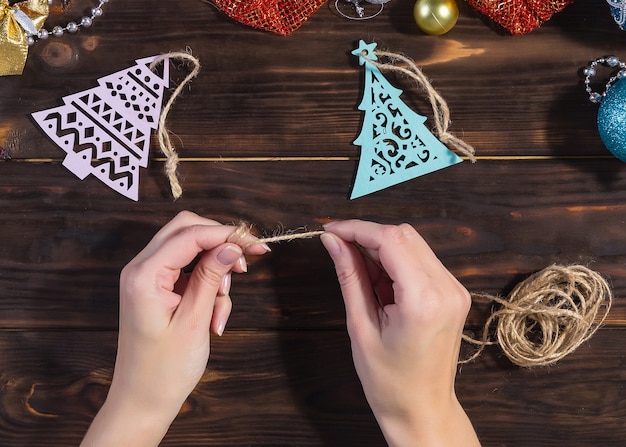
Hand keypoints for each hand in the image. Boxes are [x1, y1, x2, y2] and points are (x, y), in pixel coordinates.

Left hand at [80, 211, 267, 446]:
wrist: (142, 401)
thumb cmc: (164, 369)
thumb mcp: (194, 321)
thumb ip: (211, 277)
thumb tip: (232, 246)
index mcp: (145, 275)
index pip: (190, 234)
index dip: (226, 234)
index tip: (256, 246)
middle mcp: (141, 268)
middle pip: (186, 230)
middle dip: (219, 244)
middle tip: (245, 264)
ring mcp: (148, 277)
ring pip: (191, 249)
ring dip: (215, 271)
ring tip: (221, 307)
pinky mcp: (157, 288)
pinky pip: (189, 271)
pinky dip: (208, 286)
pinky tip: (214, 317)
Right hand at [321, 220, 479, 446]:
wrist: (422, 409)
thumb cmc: (389, 380)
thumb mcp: (361, 326)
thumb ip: (349, 276)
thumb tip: (333, 242)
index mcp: (424, 300)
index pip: (390, 240)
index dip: (356, 228)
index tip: (330, 230)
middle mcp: (447, 289)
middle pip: (404, 235)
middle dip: (367, 235)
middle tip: (338, 247)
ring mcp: (454, 289)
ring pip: (413, 243)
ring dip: (381, 247)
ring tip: (357, 270)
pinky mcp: (453, 292)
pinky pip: (421, 260)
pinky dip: (395, 260)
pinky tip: (378, 279)